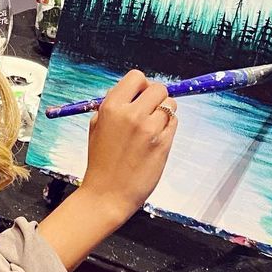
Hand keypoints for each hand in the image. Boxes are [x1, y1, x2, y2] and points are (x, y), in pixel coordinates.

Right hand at [80, 70, 178, 225]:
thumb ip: (113, 106)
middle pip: (158, 88)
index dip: (141, 86)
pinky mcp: (163, 143)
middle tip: (149, 111)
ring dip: (164, 113)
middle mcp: (131, 114)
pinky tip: (156, 139)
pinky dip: (168, 127)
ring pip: (170, 105)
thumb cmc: (100, 162)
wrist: (106, 195)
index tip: (139, 97)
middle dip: (156, 97)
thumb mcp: (97, 126)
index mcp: (111, 107)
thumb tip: (134, 92)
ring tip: (152, 128)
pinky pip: (174, 123)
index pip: (137, 77)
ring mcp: (149, 129)